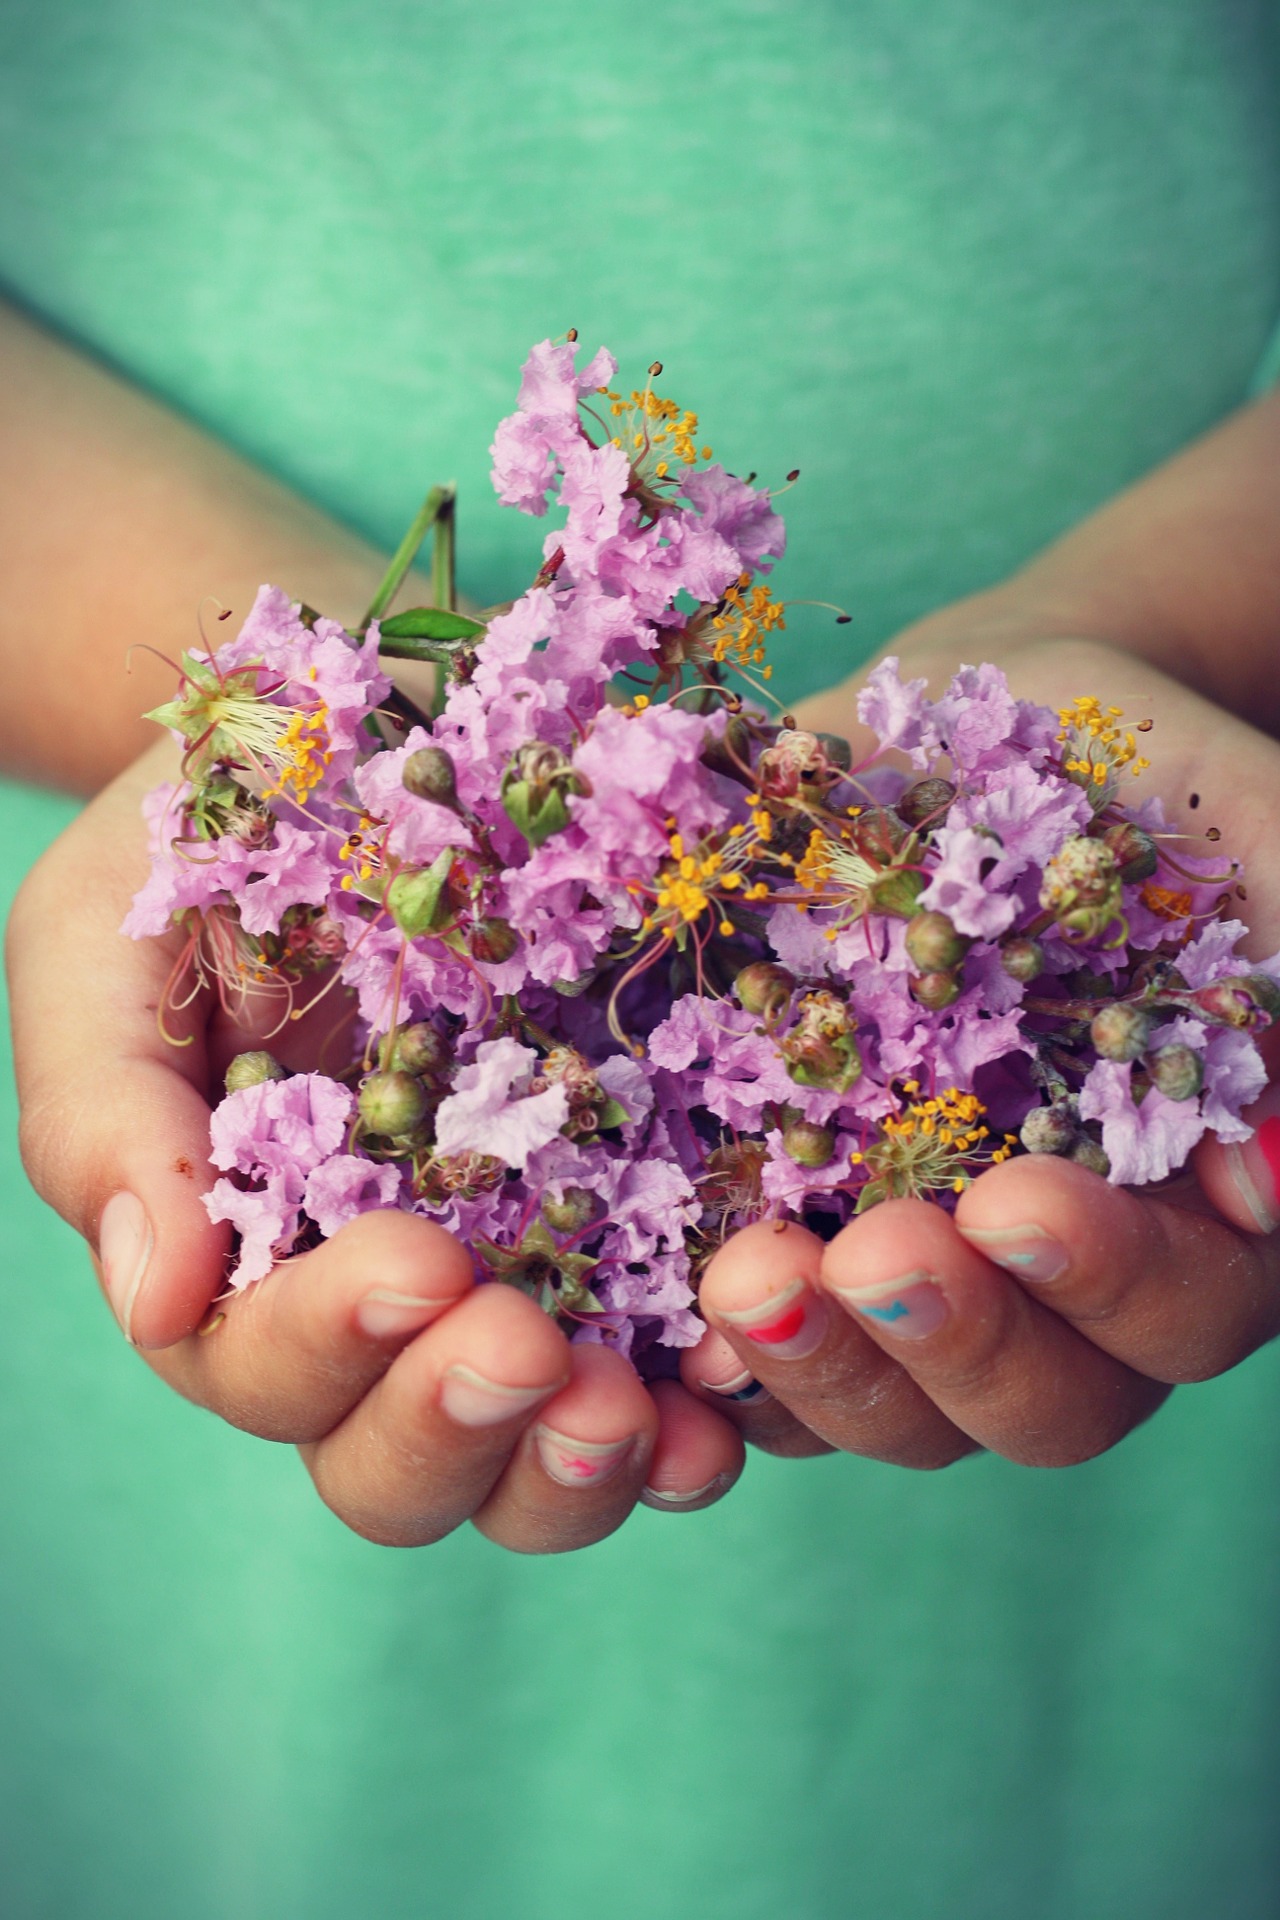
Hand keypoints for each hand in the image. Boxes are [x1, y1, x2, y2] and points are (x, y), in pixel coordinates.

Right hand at [8, 740, 744, 1549]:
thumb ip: (105, 1112)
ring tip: (645, 1407)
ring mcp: (521, 1274)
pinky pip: (680, 1361)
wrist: (364, 719)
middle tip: (530, 1356)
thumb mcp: (109, 940)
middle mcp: (382, 1303)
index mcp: (243, 1256)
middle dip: (456, 1431)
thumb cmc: (203, 832)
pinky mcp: (644, 1222)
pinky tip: (744, 1365)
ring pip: (539, 1460)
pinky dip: (713, 1393)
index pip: (264, 1365)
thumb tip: (157, 1294)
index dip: (331, 1344)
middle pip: (398, 1464)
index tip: (417, 1265)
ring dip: (586, 1461)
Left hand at [679, 636, 1279, 1468]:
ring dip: (820, 1366)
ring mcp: (926, 1281)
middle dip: (957, 1341)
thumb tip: (1277, 1154)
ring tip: (741, 1277)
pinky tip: (649, 1305)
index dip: (1115, 1279)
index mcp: (1199, 1204)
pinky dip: (706, 1359)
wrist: (952, 733)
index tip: (1018, 1199)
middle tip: (871, 1255)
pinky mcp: (796, 1245)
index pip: (1189, 1303)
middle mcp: (1068, 1280)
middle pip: (1046, 1401)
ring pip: (893, 1408)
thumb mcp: (1232, 810)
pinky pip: (756, 1361)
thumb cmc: (1122, 764)